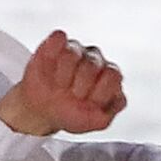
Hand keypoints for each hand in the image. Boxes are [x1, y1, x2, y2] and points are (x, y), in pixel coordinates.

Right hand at [0, 30, 126, 138]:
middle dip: (77, 88)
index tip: (87, 104)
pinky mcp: (56, 43)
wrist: (42, 111)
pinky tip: (49, 69)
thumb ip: (109, 113)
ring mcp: (77, 50)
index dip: (98, 93)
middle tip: (69, 96)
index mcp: (109, 76)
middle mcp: (95, 60)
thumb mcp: (94, 122)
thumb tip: (118, 101)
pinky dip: (51, 54)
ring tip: (58, 85)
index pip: (112, 76)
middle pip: (91, 65)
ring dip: (62, 75)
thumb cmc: (71, 113)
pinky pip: (58, 38)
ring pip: (72, 53)